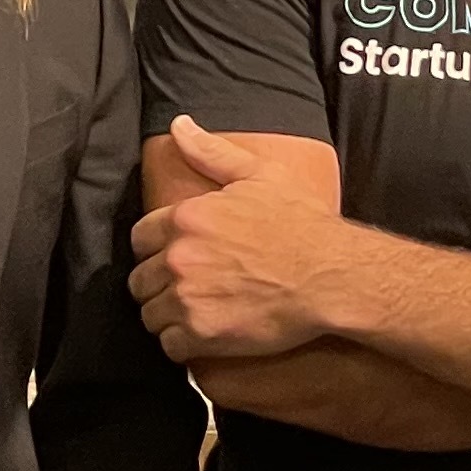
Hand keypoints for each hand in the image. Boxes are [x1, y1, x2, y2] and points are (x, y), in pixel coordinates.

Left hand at [130, 117, 358, 360]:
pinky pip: (169, 346)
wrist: (331, 275)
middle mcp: (178, 257)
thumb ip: (211, 152)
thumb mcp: (260, 175)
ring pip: (150, 315)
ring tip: (198, 314)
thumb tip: (179, 124)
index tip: (177, 258)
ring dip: (169, 316)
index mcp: (186, 218)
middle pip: (140, 281)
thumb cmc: (301, 224)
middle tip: (190, 289)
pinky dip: (183, 344)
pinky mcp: (201, 334)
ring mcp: (187, 297)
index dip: (157, 250)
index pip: (140, 239)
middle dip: (160, 285)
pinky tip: (206, 335)